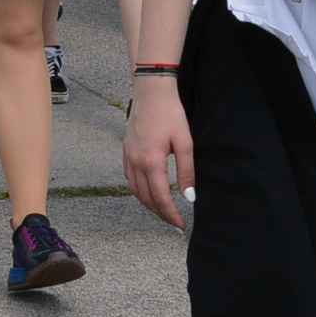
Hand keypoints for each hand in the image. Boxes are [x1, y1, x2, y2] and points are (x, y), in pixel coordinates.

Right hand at [124, 81, 192, 227]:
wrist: (151, 91)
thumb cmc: (171, 114)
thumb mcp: (185, 142)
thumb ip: (187, 171)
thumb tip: (189, 197)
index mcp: (151, 162)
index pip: (160, 197)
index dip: (170, 214)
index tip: (180, 225)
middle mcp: (136, 162)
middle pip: (146, 198)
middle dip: (160, 213)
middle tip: (173, 221)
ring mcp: (128, 156)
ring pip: (134, 190)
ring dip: (148, 203)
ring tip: (162, 210)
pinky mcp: (126, 150)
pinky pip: (129, 178)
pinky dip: (138, 190)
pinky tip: (147, 191)